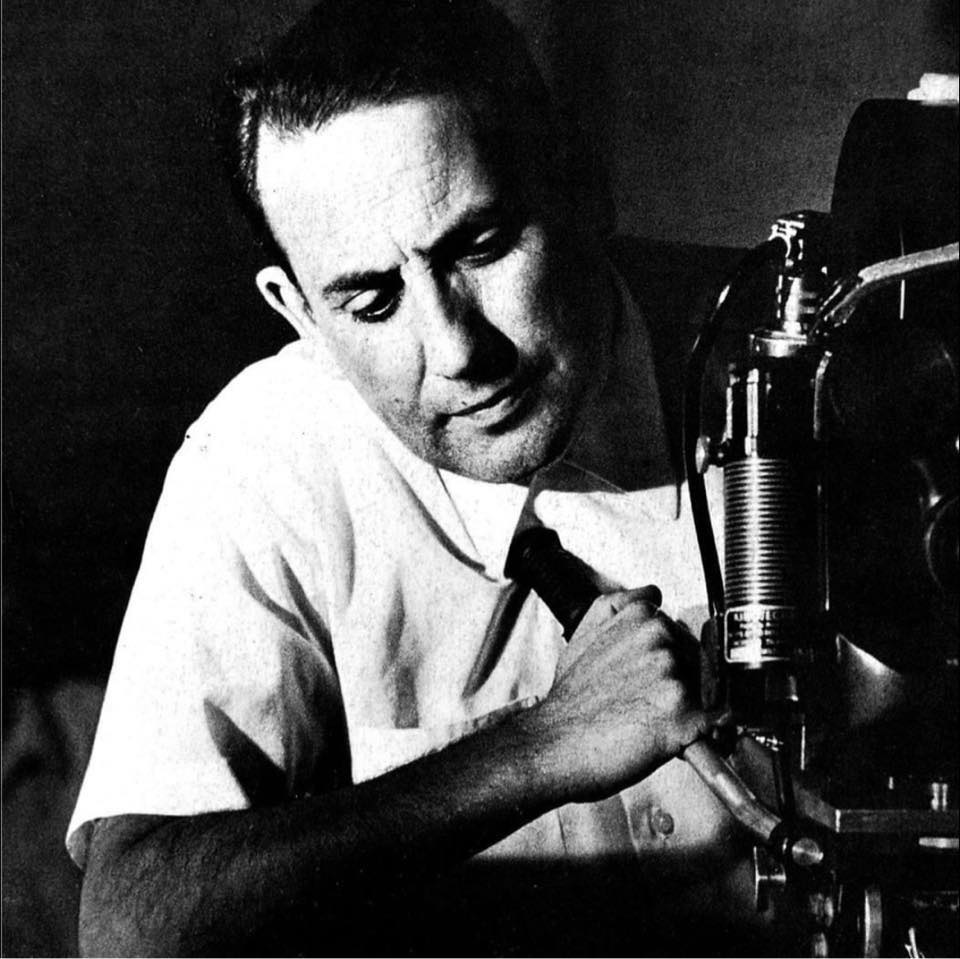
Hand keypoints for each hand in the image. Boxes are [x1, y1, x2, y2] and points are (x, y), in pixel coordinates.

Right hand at [523, 587, 708, 802]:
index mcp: (641, 618)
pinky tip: (673, 736)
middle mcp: (660, 640)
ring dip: (688, 707)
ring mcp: (673, 676)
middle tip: (644, 702)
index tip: (650, 677)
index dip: (669, 659)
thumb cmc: (571, 699)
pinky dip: (703, 733)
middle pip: (697, 661)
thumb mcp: (585, 633)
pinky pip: (714, 722)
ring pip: (706, 691)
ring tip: (649, 719)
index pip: (681, 633)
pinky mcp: (683, 715)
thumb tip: (654, 593)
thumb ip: (620, 604)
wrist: (556, 744)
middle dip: (681, 683)